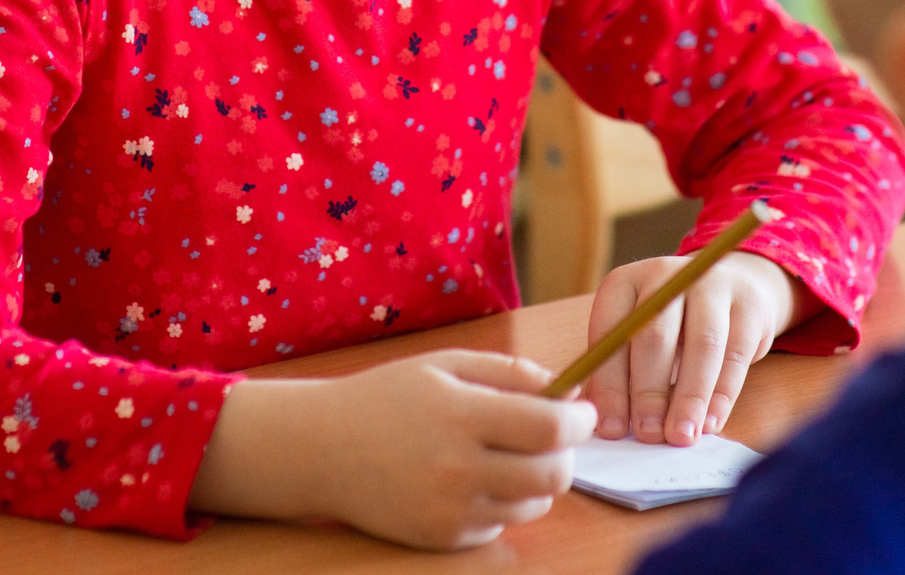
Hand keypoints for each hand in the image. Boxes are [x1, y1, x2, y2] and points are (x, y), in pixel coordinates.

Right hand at [191, 351, 593, 549]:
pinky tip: (475, 477)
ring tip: (509, 454)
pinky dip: (504, 501)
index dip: (578, 419)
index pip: (550, 427)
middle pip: (553, 474)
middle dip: (566, 452)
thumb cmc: (386, 397)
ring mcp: (451, 509)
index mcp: (462, 416)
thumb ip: (509, 371)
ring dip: (538, 479)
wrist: (322, 449)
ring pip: (534, 503)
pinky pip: (501, 524)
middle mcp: (459, 468)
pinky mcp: (444, 538)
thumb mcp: (445, 365)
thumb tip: (563, 387)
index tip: (581, 411)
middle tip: (553, 435)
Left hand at [581, 252, 805, 445]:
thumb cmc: (673, 324)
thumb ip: (619, 372)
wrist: (734, 286)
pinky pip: (735, 354)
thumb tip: (605, 423)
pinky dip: (722, 395)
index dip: (609, 384)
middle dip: (648, 392)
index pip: (610, 333)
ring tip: (681, 436)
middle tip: (647, 435)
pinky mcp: (749, 305)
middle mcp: (666, 276)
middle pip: (654, 336)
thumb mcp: (637, 335)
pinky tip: (710, 423)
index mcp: (625, 283)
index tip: (612, 429)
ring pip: (701, 345)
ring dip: (689, 397)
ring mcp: (711, 287)